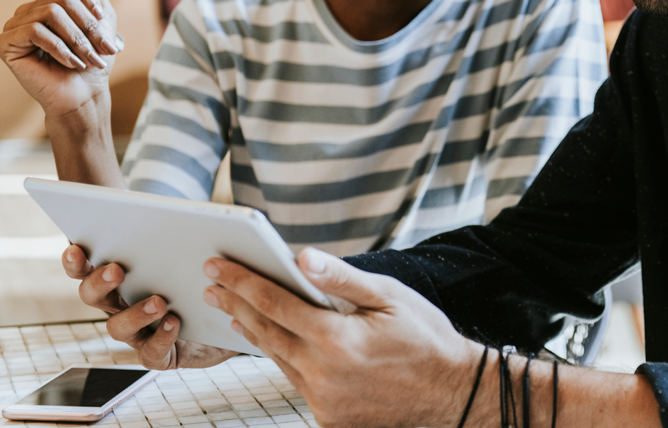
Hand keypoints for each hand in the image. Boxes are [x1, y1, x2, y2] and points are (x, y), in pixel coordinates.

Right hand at [0, 0, 119, 119]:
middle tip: (104, 48)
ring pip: (51, 12)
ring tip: (89, 58)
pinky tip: (71, 62)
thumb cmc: (94, 58)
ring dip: (78, 38)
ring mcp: (15, 25)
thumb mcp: (100, 16)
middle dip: (88, 24)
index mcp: (49, 1)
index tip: (101, 17)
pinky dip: (60, 48)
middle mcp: (29, 9)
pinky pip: (35, 31)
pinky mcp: (6, 43)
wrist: (85, 94)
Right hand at [62, 244, 235, 369]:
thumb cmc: (203, 274)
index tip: (77, 247)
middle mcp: (120, 304)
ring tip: (160, 301)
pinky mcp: (158, 353)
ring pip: (117, 327)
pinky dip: (161, 337)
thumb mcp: (193, 247)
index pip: (86, 267)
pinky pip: (150, 352)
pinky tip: (174, 321)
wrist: (231, 313)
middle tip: (116, 268)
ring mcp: (136, 331)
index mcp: (119, 276)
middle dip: (100, 282)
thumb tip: (179, 209)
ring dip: (135, 313)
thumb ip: (179, 229)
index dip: (75, 260)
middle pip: (92, 297)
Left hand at [203, 248, 482, 427]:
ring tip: (237, 310)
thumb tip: (302, 257)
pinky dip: (284, 358)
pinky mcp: (329, 417)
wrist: (453, 394)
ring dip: (255, 332)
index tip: (218, 264)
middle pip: (266, 332)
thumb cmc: (426, 338)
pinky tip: (279, 343)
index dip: (243, 281)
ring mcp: (324, 401)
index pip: (274, 303)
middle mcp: (322, 374)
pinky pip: (297, 381)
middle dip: (236, 304)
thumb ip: (343, 278)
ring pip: (278, 359)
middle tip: (214, 284)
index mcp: (336, 339)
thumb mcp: (390, 297)